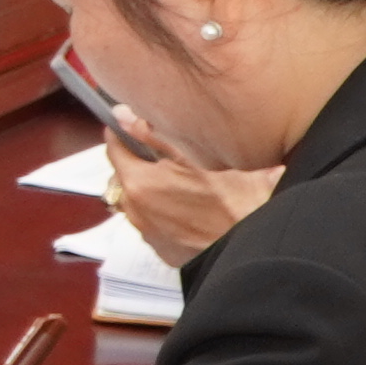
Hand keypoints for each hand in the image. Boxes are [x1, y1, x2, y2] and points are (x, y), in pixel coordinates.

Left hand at [103, 121, 273, 267]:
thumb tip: (124, 116)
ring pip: (135, 200)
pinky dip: (159, 212)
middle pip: (122, 177)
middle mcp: (135, 210)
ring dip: (148, 189)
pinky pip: (150, 222)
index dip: (122, 136)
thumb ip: (151, 135)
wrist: (251, 244)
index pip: (113, 150)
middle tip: (163, 157)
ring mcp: (147, 232)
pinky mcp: (161, 248)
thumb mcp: (194, 156)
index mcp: (138, 183)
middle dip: (136, 164)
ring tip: (179, 184)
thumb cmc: (231, 200)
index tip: (130, 130)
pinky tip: (186, 207)